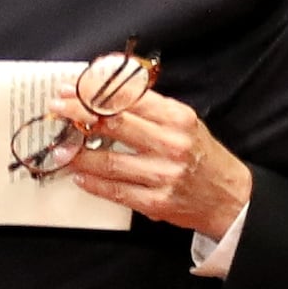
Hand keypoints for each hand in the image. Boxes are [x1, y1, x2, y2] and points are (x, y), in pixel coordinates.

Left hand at [53, 84, 252, 241]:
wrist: (230, 197)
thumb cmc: (202, 156)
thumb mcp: (185, 123)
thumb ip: (151, 110)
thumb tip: (107, 96)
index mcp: (178, 118)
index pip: (128, 97)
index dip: (94, 90)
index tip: (71, 86)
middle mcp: (172, 144)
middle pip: (114, 123)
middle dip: (78, 113)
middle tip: (57, 108)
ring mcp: (163, 175)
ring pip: (108, 161)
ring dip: (78, 153)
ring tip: (61, 147)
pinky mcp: (156, 202)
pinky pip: (115, 191)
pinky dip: (93, 183)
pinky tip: (79, 176)